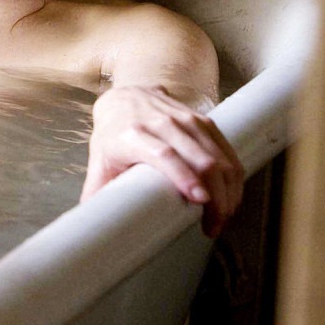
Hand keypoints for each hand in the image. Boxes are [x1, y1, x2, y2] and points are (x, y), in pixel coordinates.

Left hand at [82, 85, 242, 236]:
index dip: (184, 177)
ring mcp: (186, 119)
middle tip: (213, 225)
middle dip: (214, 196)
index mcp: (132, 134)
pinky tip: (231, 196)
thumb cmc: (112, 134)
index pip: (164, 155)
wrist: (123, 99)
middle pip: (199, 159)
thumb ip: (97, 191)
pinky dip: (233, 176)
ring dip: (228, 190)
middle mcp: (161, 123)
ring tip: (223, 217)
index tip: (200, 201)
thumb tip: (92, 221)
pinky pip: (226, 150)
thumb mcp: (99, 161)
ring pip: (218, 156)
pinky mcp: (204, 121)